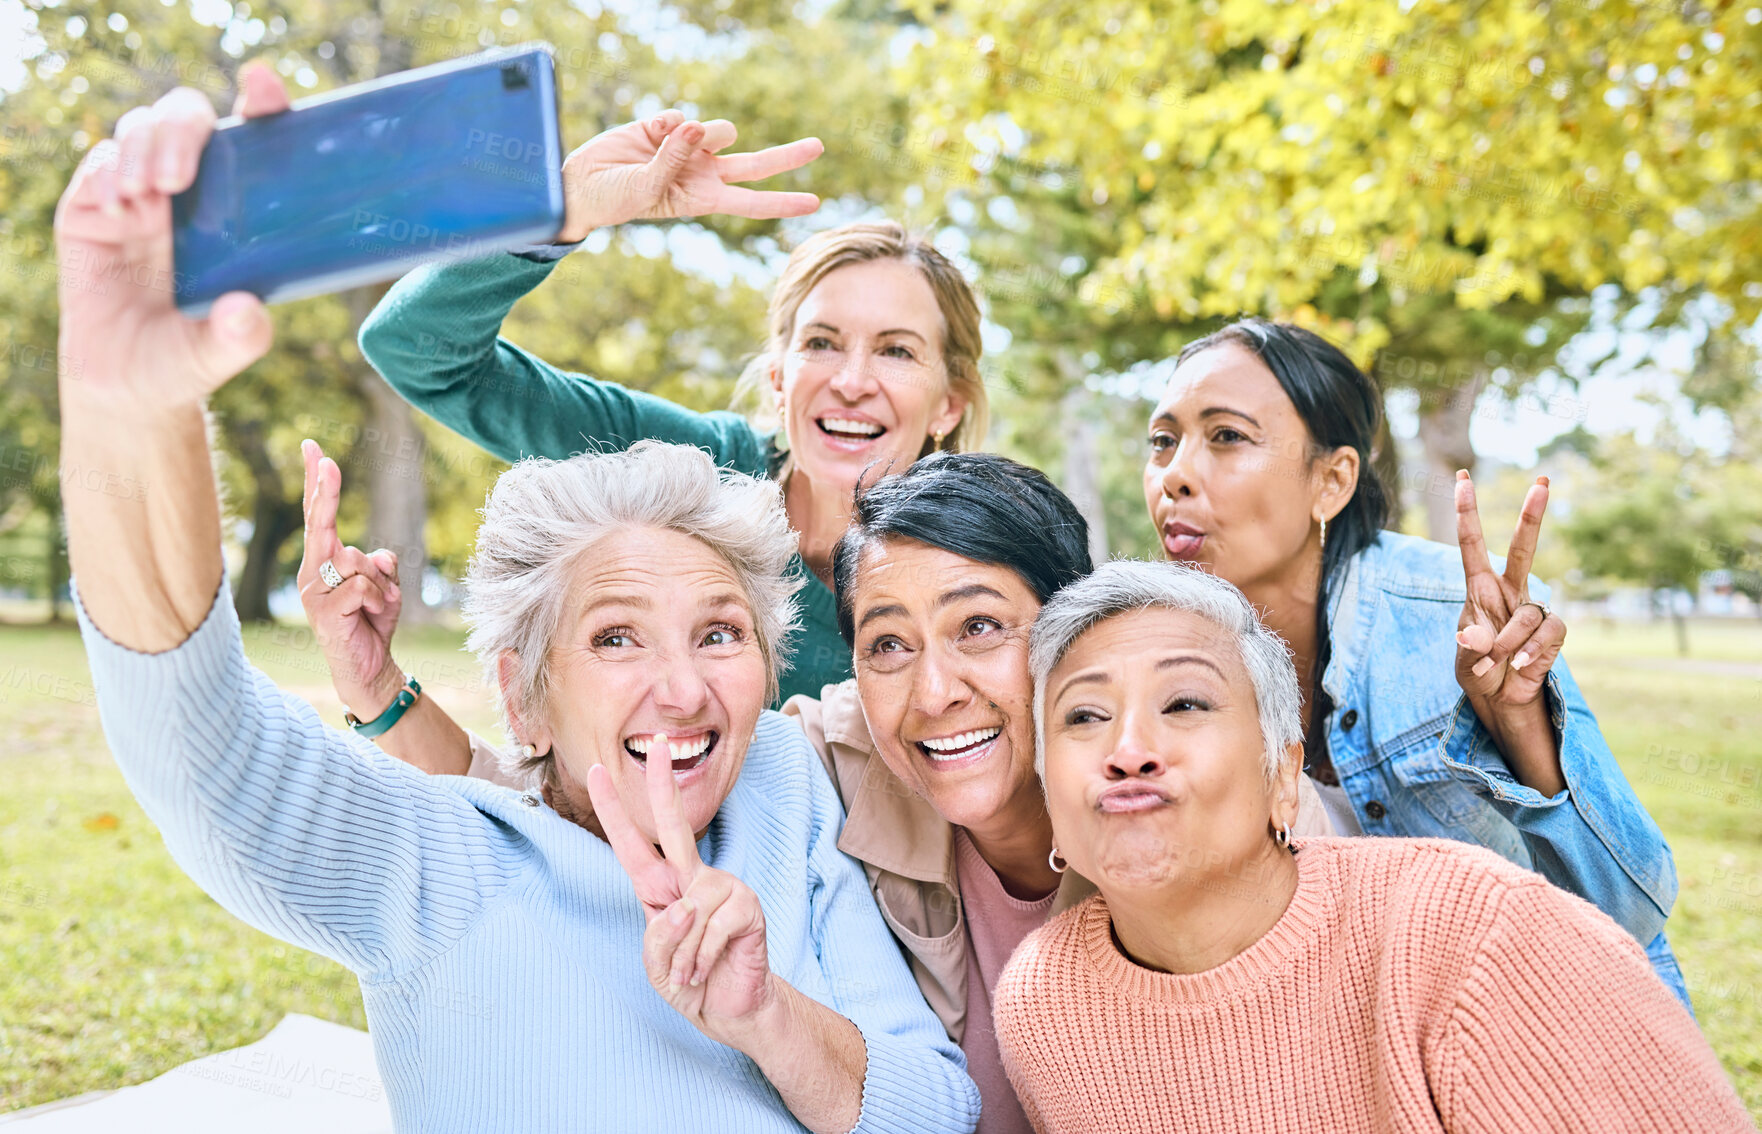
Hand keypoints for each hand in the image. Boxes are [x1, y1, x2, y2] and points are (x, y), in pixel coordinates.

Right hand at [54, 63, 289, 417]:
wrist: (126, 384)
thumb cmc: (185, 359)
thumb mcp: (217, 354)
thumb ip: (238, 337)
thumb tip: (248, 313)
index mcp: (235, 210)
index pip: (251, 139)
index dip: (260, 102)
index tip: (263, 85)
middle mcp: (189, 193)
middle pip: (186, 118)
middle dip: (182, 130)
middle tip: (177, 178)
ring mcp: (137, 195)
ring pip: (138, 130)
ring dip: (141, 148)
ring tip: (147, 194)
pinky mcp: (90, 208)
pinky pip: (96, 167)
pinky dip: (104, 173)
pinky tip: (118, 204)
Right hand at [297, 439, 406, 717]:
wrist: (370, 667)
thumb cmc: (373, 623)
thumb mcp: (385, 585)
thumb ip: (381, 564)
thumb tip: (376, 556)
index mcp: (323, 561)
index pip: (319, 515)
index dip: (317, 481)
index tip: (313, 448)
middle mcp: (311, 572)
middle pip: (321, 523)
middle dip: (326, 491)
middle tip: (328, 461)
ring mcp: (314, 592)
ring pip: (357, 561)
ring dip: (382, 584)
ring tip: (378, 608)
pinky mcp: (324, 612)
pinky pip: (362, 587)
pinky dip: (380, 600)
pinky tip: (375, 617)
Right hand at [556, 111, 821, 241]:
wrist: (583, 182)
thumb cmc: (616, 199)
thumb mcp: (649, 189)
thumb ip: (674, 158)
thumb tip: (696, 125)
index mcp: (705, 198)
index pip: (752, 201)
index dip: (782, 201)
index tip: (814, 203)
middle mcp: (704, 173)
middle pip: (756, 163)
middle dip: (787, 156)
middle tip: (819, 146)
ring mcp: (689, 148)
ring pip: (719, 130)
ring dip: (702, 133)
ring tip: (670, 142)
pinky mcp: (669, 126)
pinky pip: (682, 117)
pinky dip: (665, 124)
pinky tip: (647, 135)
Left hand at [586, 736, 773, 1048]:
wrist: (731, 1010)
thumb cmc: (690, 982)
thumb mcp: (656, 965)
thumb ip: (659, 937)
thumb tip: (685, 908)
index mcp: (662, 888)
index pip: (633, 844)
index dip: (613, 809)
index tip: (596, 770)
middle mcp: (693, 878)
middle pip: (676, 826)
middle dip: (665, 785)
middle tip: (660, 745)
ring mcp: (723, 888)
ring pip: (688, 911)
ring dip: (682, 956)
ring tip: (690, 973)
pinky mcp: (747, 906)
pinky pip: (711, 930)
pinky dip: (701, 960)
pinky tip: (708, 969)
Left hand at [1454, 471, 1567, 709]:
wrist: (1501, 698)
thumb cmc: (1478, 669)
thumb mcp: (1465, 659)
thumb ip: (1470, 646)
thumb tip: (1473, 636)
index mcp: (1480, 588)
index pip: (1472, 544)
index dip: (1466, 512)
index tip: (1461, 478)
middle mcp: (1509, 591)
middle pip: (1523, 548)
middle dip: (1532, 516)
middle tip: (1542, 482)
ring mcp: (1533, 609)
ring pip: (1527, 613)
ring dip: (1507, 643)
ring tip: (1496, 663)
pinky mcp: (1553, 630)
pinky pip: (1546, 632)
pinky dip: (1530, 651)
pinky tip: (1520, 664)